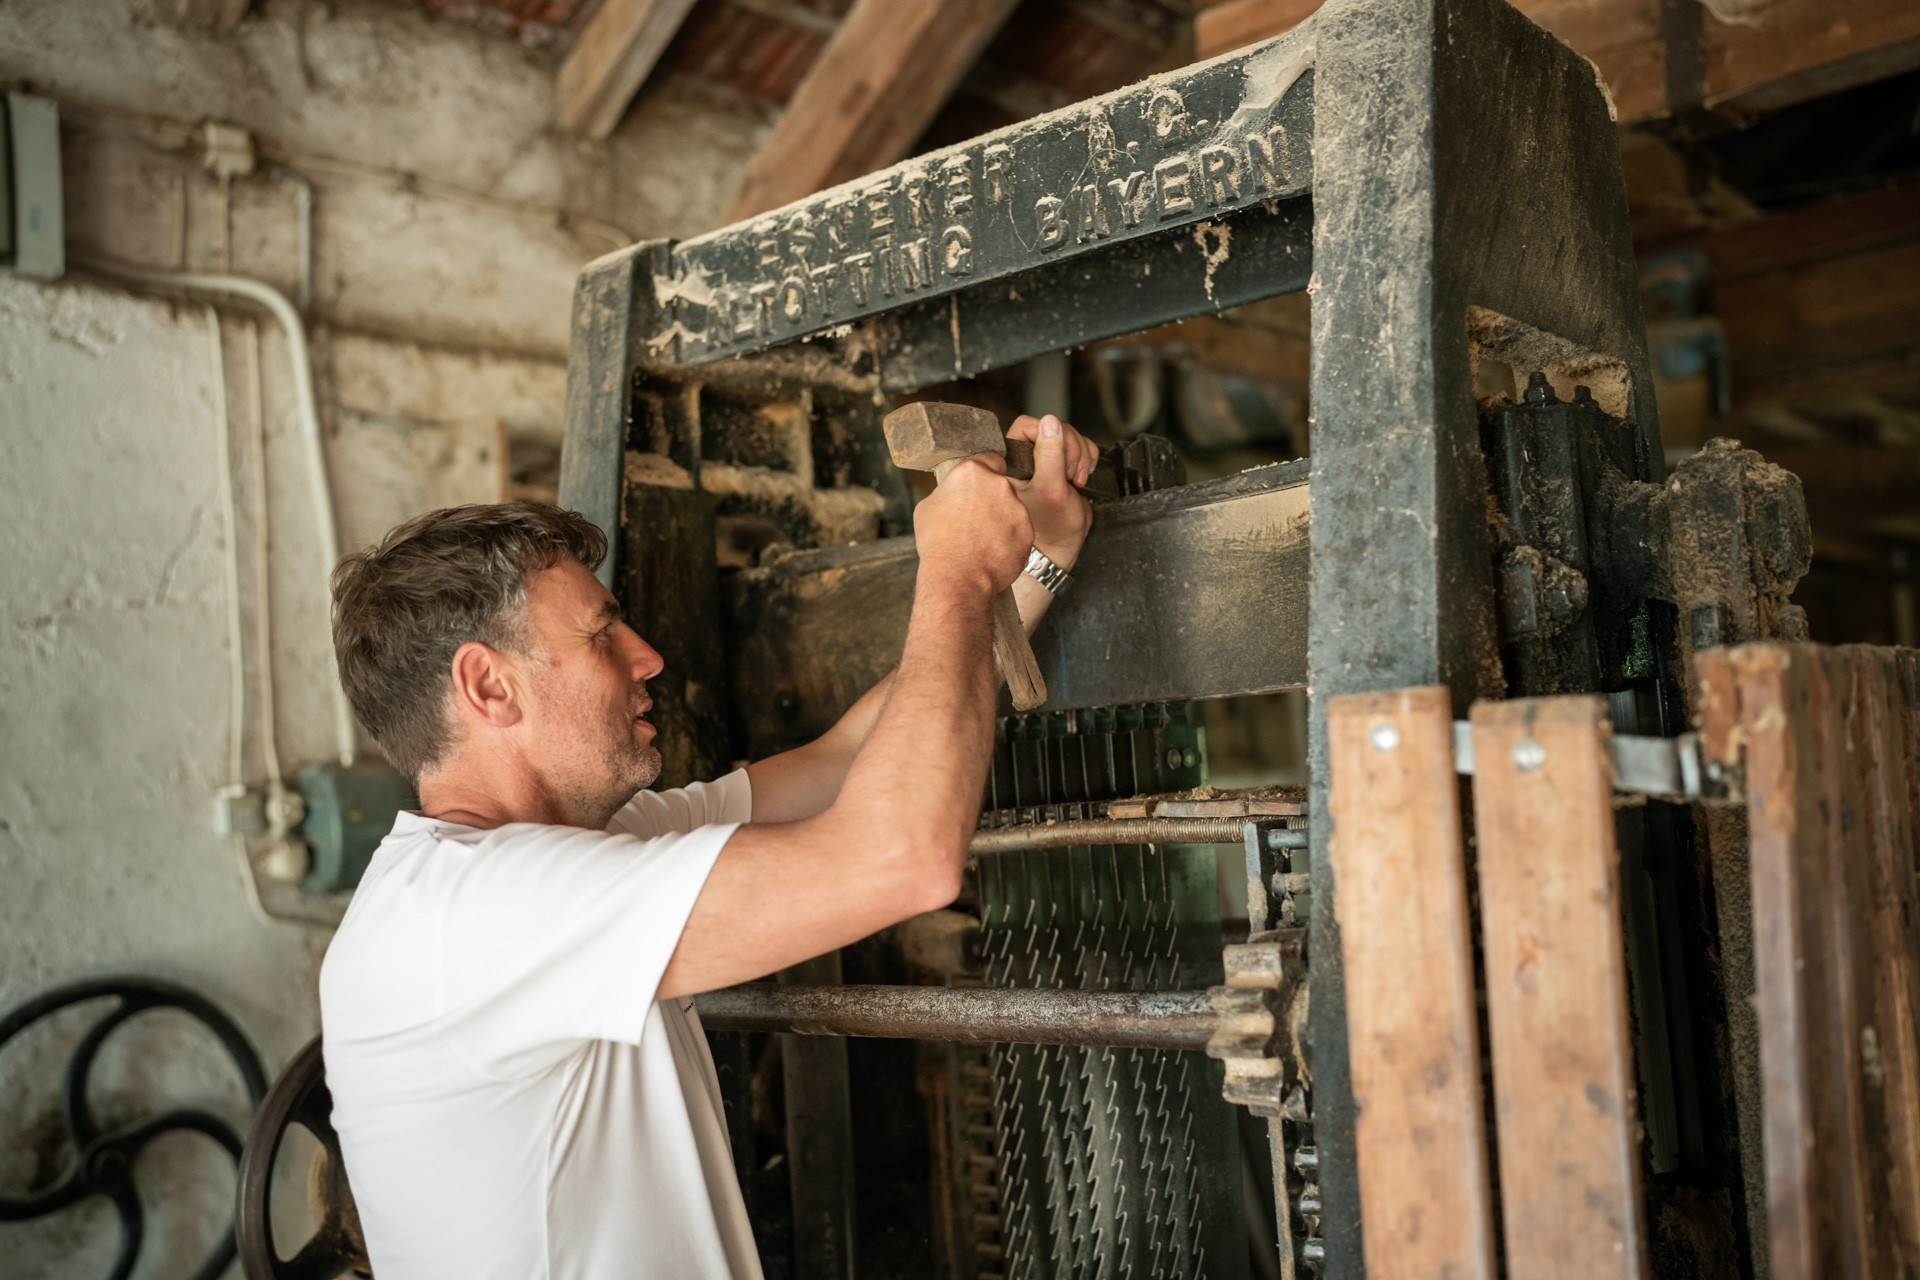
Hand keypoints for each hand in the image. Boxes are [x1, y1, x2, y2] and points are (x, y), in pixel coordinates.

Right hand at [912, 453, 1032, 596]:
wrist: (957, 577)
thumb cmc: (937, 544)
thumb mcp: (927, 508)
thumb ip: (947, 492)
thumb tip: (952, 494)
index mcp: (971, 472)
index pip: (990, 460)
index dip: (985, 473)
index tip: (980, 487)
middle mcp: (999, 485)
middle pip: (1001, 487)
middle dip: (992, 500)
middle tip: (976, 521)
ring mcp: (1017, 508)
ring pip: (1012, 510)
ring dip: (1002, 521)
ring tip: (983, 542)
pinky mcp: (1028, 531)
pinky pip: (1020, 532)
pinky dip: (1011, 540)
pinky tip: (993, 552)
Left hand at [1006, 414, 1094, 567]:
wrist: (1062, 545)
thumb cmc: (1050, 526)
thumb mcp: (1051, 489)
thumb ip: (1050, 455)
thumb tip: (1050, 422)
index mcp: (1012, 461)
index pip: (1027, 425)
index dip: (1048, 438)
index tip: (1058, 460)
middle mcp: (1026, 457)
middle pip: (1051, 428)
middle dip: (1070, 450)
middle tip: (1069, 475)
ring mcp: (1045, 460)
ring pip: (1067, 435)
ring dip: (1080, 455)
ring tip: (1076, 480)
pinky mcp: (1062, 464)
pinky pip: (1080, 446)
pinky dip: (1087, 458)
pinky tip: (1082, 478)